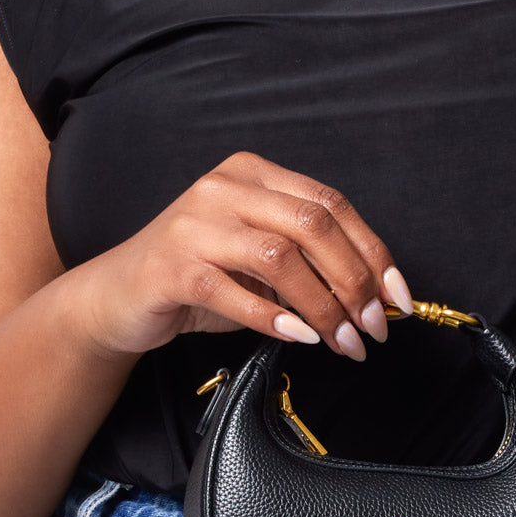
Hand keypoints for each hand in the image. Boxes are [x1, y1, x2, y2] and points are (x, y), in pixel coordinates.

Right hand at [67, 149, 413, 358]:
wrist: (118, 297)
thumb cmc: (197, 278)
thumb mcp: (259, 262)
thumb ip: (309, 264)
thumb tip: (375, 299)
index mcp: (253, 174)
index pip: (330, 204)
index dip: (373, 252)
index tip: (398, 298)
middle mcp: (224, 188)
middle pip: (312, 224)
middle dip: (355, 281)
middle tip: (374, 328)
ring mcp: (194, 224)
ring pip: (279, 256)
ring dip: (323, 307)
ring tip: (343, 342)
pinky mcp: (171, 265)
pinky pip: (233, 291)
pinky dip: (274, 318)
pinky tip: (299, 338)